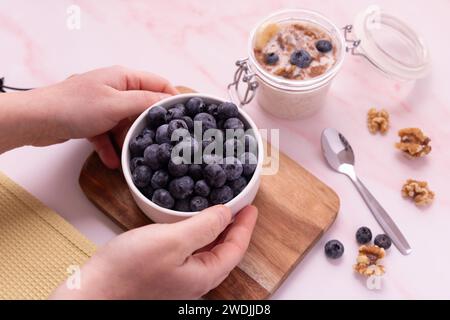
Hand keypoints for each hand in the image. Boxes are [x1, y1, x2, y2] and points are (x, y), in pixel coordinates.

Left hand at [0, 66, 176, 167]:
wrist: (37, 120)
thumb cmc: (75, 107)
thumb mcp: (117, 104)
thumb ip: (145, 102)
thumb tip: (169, 101)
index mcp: (124, 78)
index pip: (158, 84)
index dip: (173, 99)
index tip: (185, 116)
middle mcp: (115, 89)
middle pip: (142, 106)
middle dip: (149, 125)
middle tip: (162, 142)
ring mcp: (103, 105)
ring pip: (125, 123)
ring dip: (128, 140)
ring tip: (132, 155)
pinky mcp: (91, 121)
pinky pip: (108, 134)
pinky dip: (110, 146)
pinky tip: (112, 161)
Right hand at [50, 205, 257, 299]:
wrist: (94, 290)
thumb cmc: (129, 269)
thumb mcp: (173, 241)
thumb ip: (205, 227)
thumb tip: (226, 214)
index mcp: (204, 276)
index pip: (236, 249)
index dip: (245, 226)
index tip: (250, 207)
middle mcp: (195, 281)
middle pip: (225, 253)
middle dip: (234, 229)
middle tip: (238, 208)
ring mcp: (179, 280)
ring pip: (208, 252)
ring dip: (216, 231)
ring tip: (219, 212)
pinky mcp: (164, 274)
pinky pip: (191, 253)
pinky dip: (198, 235)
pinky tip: (190, 225)